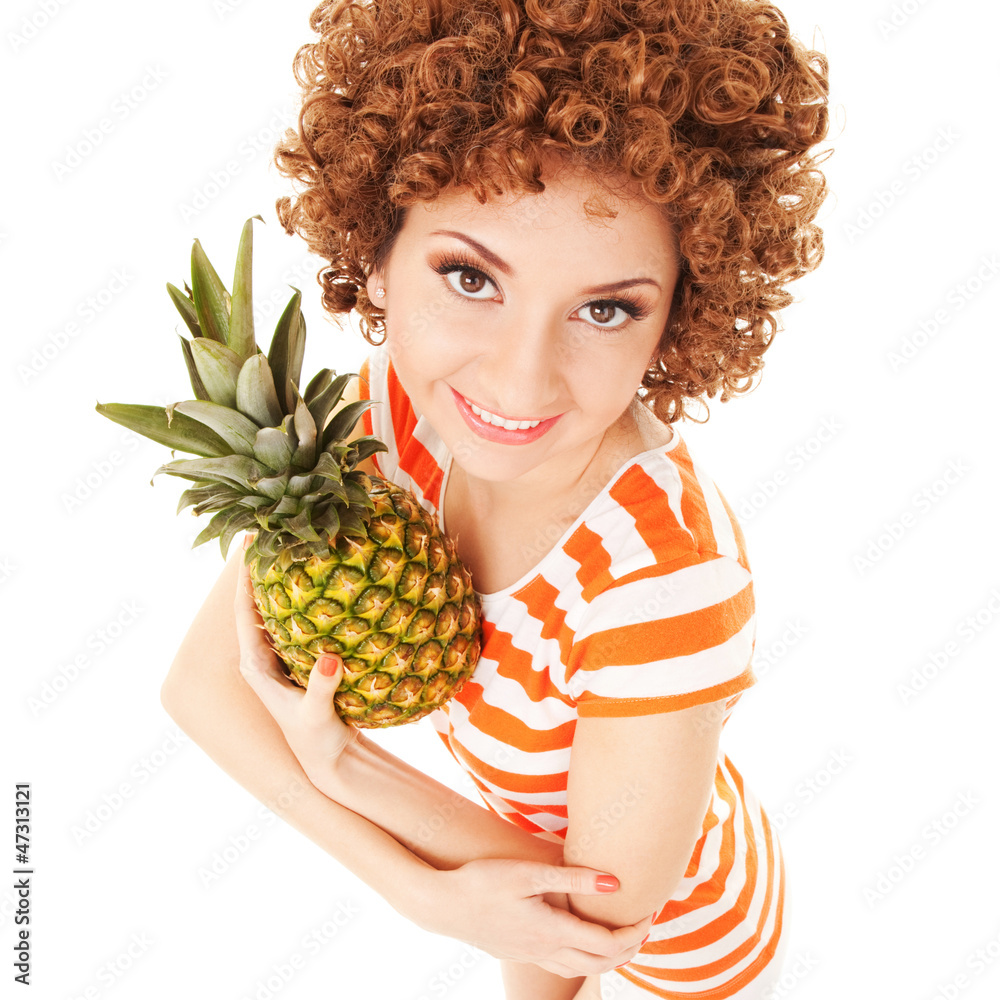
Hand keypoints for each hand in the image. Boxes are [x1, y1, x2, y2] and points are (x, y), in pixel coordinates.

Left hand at [234, 536, 357, 782]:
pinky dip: (304, 595)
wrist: (328, 761)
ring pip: (277, 607)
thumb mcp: (318, 716)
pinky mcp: (299, 658)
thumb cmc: (318, 741)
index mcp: (255, 666)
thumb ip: (321, 688)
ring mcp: (280, 656)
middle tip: (273, 528)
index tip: (250, 543)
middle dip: (261, 567)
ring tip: (295, 542)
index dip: (244, 578)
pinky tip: (320, 575)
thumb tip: (330, 659)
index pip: (244, 612)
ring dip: (282, 578)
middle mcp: (262, 657)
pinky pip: (298, 617)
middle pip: (256, 602)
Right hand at [424, 858, 655, 977]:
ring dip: (610, 956)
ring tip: (624, 934)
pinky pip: (564, 965)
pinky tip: (582, 941)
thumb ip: (573, 878)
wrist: (441, 904)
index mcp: (553, 930)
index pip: (608, 943)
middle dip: (630, 948)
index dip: (635, 931)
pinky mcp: (519, 953)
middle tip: (646, 925)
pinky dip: (586, 958)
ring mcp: (531, 955)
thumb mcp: (528, 872)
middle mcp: (546, 950)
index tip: (650, 912)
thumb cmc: (482, 881)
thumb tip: (616, 884)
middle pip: (602, 963)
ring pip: (583, 969)